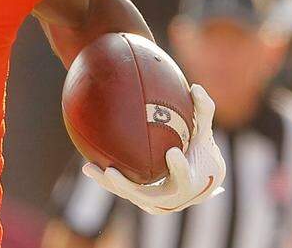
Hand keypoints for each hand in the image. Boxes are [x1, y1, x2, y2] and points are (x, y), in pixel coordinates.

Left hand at [82, 84, 225, 213]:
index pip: (186, 179)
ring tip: (90, 168)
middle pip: (149, 196)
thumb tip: (195, 87)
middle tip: (112, 172)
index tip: (172, 152)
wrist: (198, 179)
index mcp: (193, 183)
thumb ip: (203, 111)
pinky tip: (88, 166)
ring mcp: (157, 203)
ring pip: (130, 195)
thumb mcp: (203, 131)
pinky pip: (123, 191)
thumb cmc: (199, 150)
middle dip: (129, 186)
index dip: (179, 168)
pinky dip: (107, 181)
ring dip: (109, 184)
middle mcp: (174, 199)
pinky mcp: (143, 201)